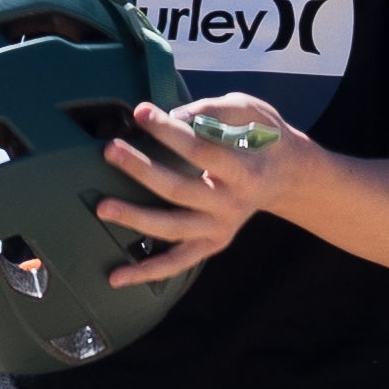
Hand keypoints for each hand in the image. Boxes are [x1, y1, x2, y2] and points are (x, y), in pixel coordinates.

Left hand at [97, 95, 299, 285]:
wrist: (286, 175)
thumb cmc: (261, 137)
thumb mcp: (251, 112)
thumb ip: (215, 111)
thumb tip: (175, 114)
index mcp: (244, 171)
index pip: (201, 151)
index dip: (169, 132)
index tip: (140, 113)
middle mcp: (232, 204)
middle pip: (179, 189)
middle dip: (142, 169)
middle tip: (110, 150)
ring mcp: (219, 228)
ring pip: (172, 227)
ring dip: (135, 218)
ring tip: (102, 207)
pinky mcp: (210, 244)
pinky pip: (176, 262)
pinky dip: (146, 272)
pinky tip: (117, 277)